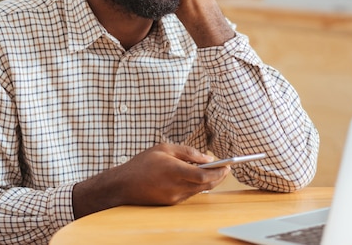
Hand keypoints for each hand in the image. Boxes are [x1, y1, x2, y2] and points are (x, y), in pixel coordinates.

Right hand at [73, 144, 229, 217]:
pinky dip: (197, 185)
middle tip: (226, 168)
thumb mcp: (164, 148)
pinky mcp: (171, 202)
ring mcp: (173, 197)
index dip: (219, 172)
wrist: (123, 184)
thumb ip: (187, 152)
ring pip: (199, 190)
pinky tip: (199, 177)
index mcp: (174, 170)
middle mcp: (175, 186)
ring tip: (216, 171)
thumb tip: (207, 158)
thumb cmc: (142, 163)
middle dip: (219, 177)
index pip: (203, 176)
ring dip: (209, 181)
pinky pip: (189, 193)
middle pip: (205, 185)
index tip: (228, 165)